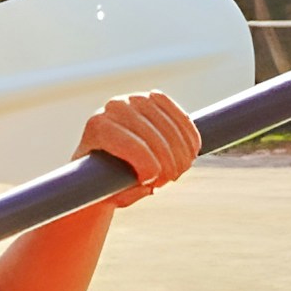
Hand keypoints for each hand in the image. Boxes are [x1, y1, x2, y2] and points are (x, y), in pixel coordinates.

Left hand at [81, 90, 200, 202]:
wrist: (104, 156)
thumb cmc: (106, 179)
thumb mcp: (112, 192)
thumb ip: (128, 191)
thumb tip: (147, 185)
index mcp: (98, 127)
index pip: (133, 147)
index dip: (150, 168)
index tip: (154, 184)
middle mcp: (114, 107)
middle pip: (154, 137)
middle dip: (169, 164)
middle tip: (170, 179)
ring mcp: (135, 99)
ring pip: (171, 127)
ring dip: (182, 153)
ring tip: (179, 170)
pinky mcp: (154, 98)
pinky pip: (180, 115)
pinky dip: (190, 136)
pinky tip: (191, 152)